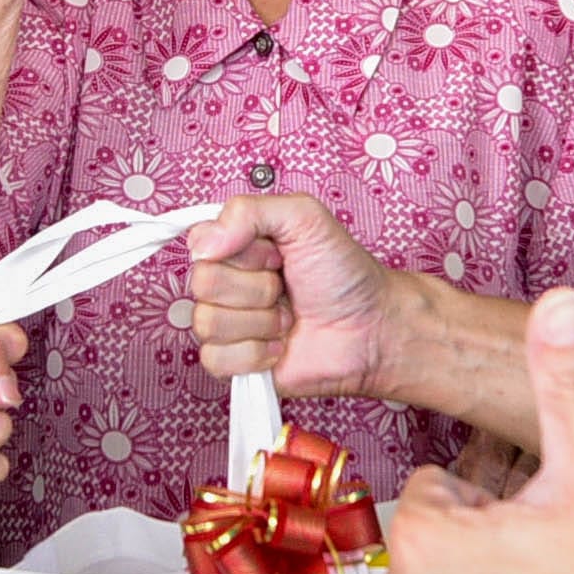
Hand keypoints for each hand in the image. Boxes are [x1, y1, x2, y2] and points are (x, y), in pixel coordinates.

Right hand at [180, 192, 400, 399]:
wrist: (372, 328)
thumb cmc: (344, 275)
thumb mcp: (304, 218)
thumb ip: (248, 211)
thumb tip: (202, 242)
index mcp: (236, 247)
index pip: (201, 244)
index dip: (242, 253)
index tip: (276, 255)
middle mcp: (227, 284)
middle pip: (203, 285)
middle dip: (256, 288)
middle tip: (286, 288)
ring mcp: (229, 325)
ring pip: (208, 324)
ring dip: (260, 322)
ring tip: (288, 318)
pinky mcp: (235, 363)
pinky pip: (216, 359)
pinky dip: (256, 353)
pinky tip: (280, 345)